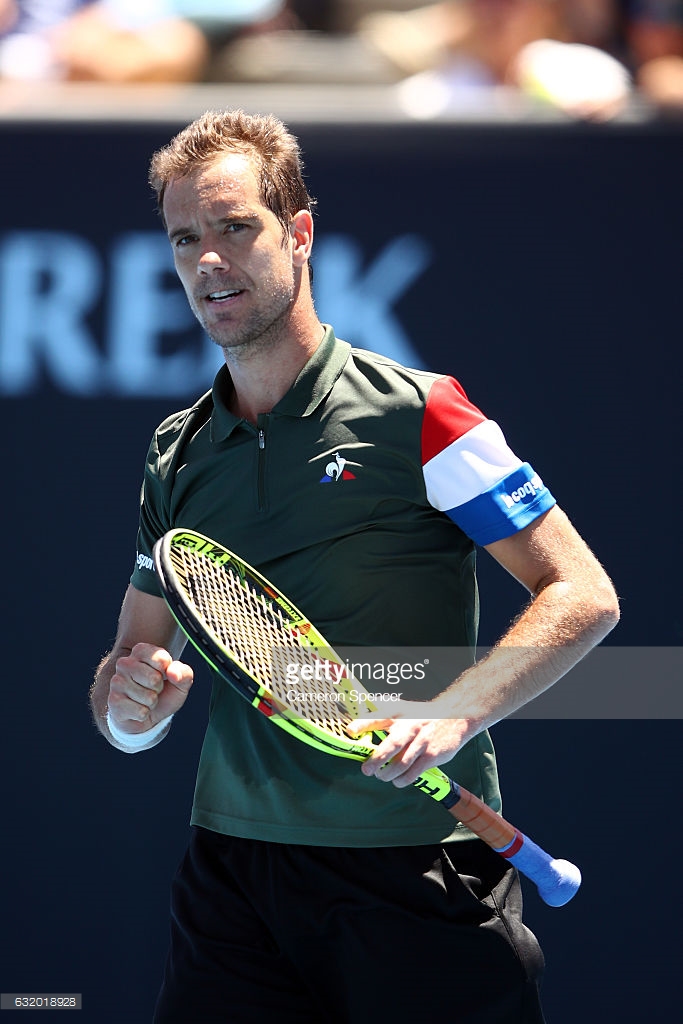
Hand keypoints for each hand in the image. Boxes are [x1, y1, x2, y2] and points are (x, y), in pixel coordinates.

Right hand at [107, 643, 193, 735]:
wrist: (147, 715)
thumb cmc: (164, 693)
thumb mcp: (180, 682)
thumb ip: (184, 674)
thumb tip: (173, 673)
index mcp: (141, 651)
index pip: (162, 659)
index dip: (168, 672)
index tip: (163, 675)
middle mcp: (125, 663)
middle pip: (154, 678)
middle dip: (159, 689)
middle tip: (153, 690)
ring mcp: (117, 682)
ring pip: (148, 697)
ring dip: (151, 703)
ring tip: (144, 700)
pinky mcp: (113, 702)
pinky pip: (141, 712)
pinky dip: (144, 714)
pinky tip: (137, 710)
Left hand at [346, 699, 471, 787]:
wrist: (455, 718)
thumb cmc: (421, 716)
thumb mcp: (402, 710)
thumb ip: (379, 717)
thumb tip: (352, 728)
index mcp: (399, 713)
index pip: (378, 717)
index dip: (362, 724)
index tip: (350, 732)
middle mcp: (410, 726)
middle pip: (390, 746)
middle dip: (375, 761)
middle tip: (366, 770)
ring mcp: (422, 742)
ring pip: (401, 764)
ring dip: (388, 774)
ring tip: (381, 776)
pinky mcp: (432, 755)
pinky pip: (413, 773)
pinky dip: (402, 780)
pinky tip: (397, 780)